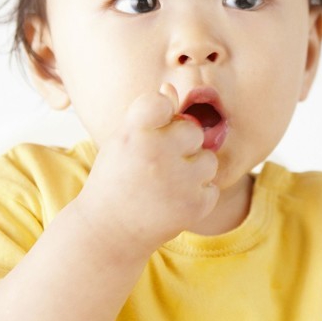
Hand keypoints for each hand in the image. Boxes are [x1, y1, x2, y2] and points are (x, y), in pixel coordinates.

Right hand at [72, 83, 218, 255]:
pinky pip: (212, 187)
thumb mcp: (123, 142)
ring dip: (193, 171)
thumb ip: (148, 113)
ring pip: (208, 160)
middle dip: (181, 144)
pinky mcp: (195, 205)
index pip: (161, 101)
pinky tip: (172, 202)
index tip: (150, 127)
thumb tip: (171, 88)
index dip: (161, 111)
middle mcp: (156, 154)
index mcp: (133, 133)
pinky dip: (197, 195)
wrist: (110, 231)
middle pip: (193, 130)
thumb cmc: (117, 179)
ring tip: (166, 185)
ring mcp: (178, 182)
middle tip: (158, 164)